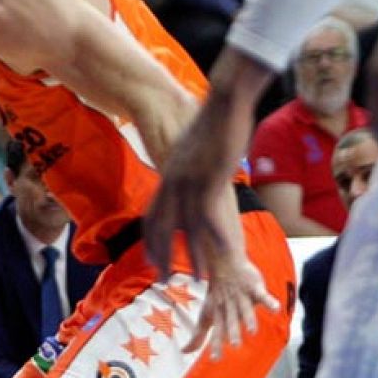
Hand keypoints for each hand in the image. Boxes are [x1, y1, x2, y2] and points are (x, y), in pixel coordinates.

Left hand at [146, 120, 240, 280]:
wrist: (224, 100)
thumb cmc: (213, 120)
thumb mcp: (192, 148)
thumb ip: (187, 165)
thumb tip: (187, 172)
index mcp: (169, 174)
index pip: (152, 214)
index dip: (150, 239)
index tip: (150, 259)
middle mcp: (174, 180)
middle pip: (161, 225)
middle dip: (160, 254)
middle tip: (162, 278)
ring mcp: (191, 180)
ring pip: (187, 227)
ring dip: (193, 255)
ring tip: (199, 278)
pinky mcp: (211, 178)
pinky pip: (211, 215)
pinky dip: (217, 237)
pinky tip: (227, 255)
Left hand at [182, 254, 278, 359]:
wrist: (224, 264)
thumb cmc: (215, 295)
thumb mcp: (205, 316)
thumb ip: (198, 335)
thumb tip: (183, 351)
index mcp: (219, 315)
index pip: (216, 332)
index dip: (215, 345)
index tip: (215, 359)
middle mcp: (230, 307)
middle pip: (231, 321)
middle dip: (233, 332)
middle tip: (235, 345)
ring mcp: (242, 297)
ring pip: (245, 310)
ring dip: (249, 319)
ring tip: (252, 331)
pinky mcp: (254, 288)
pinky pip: (262, 295)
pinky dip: (269, 301)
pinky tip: (275, 308)